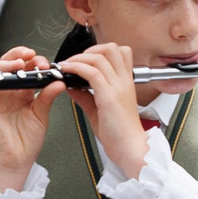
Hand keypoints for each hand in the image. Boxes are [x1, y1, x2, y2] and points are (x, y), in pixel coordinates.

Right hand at [0, 46, 64, 190]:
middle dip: (19, 56)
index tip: (44, 64)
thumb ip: (47, 97)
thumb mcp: (41, 115)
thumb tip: (58, 81)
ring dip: (4, 63)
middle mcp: (9, 91)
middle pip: (9, 64)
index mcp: (23, 92)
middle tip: (30, 58)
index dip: (34, 61)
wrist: (16, 161)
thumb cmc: (27, 141)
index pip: (26, 68)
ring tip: (16, 65)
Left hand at [56, 42, 145, 176]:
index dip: (101, 50)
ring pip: (99, 57)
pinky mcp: (110, 96)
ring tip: (67, 65)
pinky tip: (67, 72)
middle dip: (89, 50)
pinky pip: (92, 73)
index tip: (86, 59)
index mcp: (125, 82)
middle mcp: (124, 81)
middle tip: (75, 60)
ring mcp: (118, 87)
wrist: (131, 149)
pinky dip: (76, 68)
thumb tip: (71, 85)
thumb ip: (85, 95)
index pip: (120, 52)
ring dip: (79, 58)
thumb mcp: (99, 109)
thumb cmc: (119, 134)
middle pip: (111, 48)